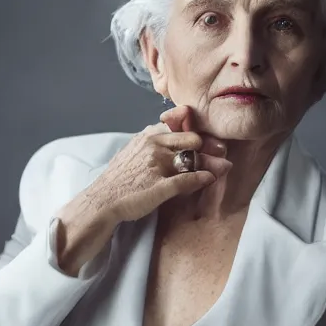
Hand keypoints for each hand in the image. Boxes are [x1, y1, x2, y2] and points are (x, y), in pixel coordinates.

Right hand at [52, 105, 231, 275]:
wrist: (101, 201)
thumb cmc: (120, 178)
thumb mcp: (136, 150)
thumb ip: (158, 142)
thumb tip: (181, 139)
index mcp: (148, 135)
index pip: (181, 123)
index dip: (198, 130)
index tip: (210, 138)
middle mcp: (154, 146)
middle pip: (192, 139)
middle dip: (210, 145)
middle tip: (222, 150)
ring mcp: (157, 166)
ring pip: (194, 159)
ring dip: (212, 162)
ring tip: (224, 166)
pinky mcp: (160, 186)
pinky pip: (188, 179)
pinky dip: (202, 178)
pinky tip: (209, 179)